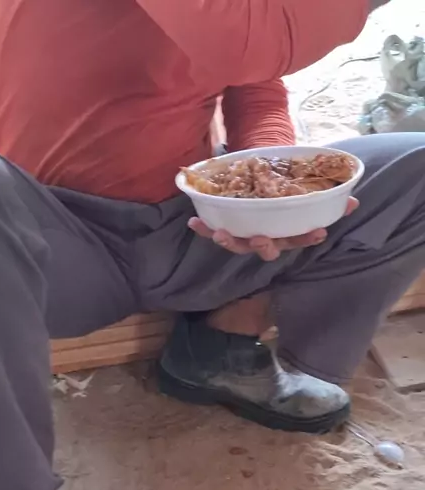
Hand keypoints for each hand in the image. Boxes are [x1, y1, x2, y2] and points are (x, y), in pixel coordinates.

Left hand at [188, 197, 358, 261]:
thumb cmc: (285, 193)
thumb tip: (353, 201)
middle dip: (262, 245)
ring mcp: (245, 236)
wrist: (260, 183)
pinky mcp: (227, 228)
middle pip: (265, 249)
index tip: (318, 233)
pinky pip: (215, 231)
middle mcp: (266, 239)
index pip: (300, 239)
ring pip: (237, 245)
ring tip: (220, 233)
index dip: (308, 238)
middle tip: (259, 238)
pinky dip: (204, 227)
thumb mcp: (305, 193)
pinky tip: (194, 221)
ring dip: (228, 241)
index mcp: (286, 233)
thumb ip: (326, 198)